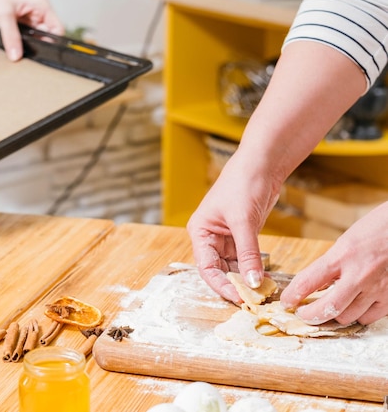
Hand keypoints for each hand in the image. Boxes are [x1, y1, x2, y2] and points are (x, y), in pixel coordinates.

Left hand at [0, 0, 63, 60]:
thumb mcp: (4, 14)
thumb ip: (11, 36)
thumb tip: (16, 55)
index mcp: (41, 5)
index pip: (57, 28)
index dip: (53, 41)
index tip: (43, 52)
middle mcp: (37, 12)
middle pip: (45, 35)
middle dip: (38, 44)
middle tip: (27, 53)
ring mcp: (28, 18)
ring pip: (34, 37)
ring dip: (28, 44)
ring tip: (18, 49)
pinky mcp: (19, 23)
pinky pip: (24, 36)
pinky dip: (19, 42)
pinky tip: (13, 45)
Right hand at [186, 154, 280, 304]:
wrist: (261, 164)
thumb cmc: (243, 184)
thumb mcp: (244, 221)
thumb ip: (248, 254)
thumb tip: (253, 283)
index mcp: (200, 232)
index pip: (206, 267)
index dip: (220, 284)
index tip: (238, 297)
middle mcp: (209, 237)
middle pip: (218, 270)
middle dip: (234, 284)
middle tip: (252, 300)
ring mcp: (226, 238)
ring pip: (233, 266)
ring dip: (246, 278)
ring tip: (261, 292)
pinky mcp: (242, 236)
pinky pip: (245, 259)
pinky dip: (254, 269)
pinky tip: (265, 278)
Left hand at [280, 202, 387, 324]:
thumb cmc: (379, 228)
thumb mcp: (347, 241)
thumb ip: (332, 263)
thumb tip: (317, 284)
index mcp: (342, 255)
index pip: (307, 282)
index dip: (291, 296)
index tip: (286, 301)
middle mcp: (360, 274)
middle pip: (327, 308)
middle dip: (309, 315)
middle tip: (303, 314)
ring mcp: (378, 288)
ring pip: (347, 317)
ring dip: (334, 316)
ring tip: (327, 309)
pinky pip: (369, 318)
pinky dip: (358, 316)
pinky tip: (353, 308)